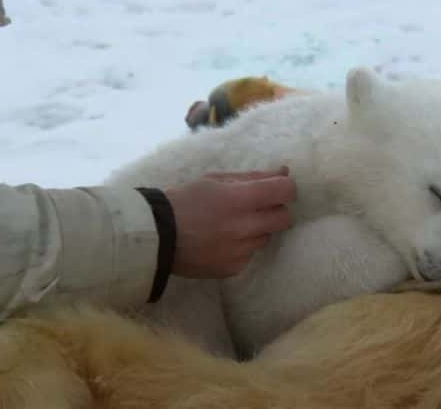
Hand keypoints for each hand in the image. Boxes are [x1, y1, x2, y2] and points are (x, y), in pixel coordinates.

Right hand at [164, 166, 296, 278]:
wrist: (155, 236)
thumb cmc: (184, 200)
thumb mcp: (216, 180)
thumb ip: (252, 177)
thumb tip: (284, 172)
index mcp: (239, 199)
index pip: (284, 191)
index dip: (285, 188)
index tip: (277, 189)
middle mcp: (244, 227)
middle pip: (284, 218)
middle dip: (276, 210)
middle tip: (256, 207)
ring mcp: (240, 251)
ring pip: (267, 237)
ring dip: (257, 229)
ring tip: (231, 225)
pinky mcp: (234, 268)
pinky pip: (250, 254)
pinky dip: (242, 247)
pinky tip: (221, 241)